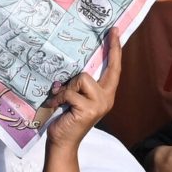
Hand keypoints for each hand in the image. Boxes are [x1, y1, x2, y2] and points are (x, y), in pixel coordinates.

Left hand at [43, 29, 120, 150]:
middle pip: (107, 68)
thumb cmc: (65, 116)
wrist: (62, 140)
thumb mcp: (74, 97)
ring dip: (66, 89)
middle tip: (111, 30)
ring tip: (60, 100)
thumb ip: (78, 84)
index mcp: (105, 94)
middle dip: (110, 49)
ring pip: (81, 79)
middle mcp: (107, 98)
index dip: (115, 51)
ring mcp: (100, 104)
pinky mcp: (89, 109)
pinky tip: (56, 107)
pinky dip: (58, 98)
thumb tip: (69, 68)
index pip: (113, 70)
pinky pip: (69, 92)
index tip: (115, 31)